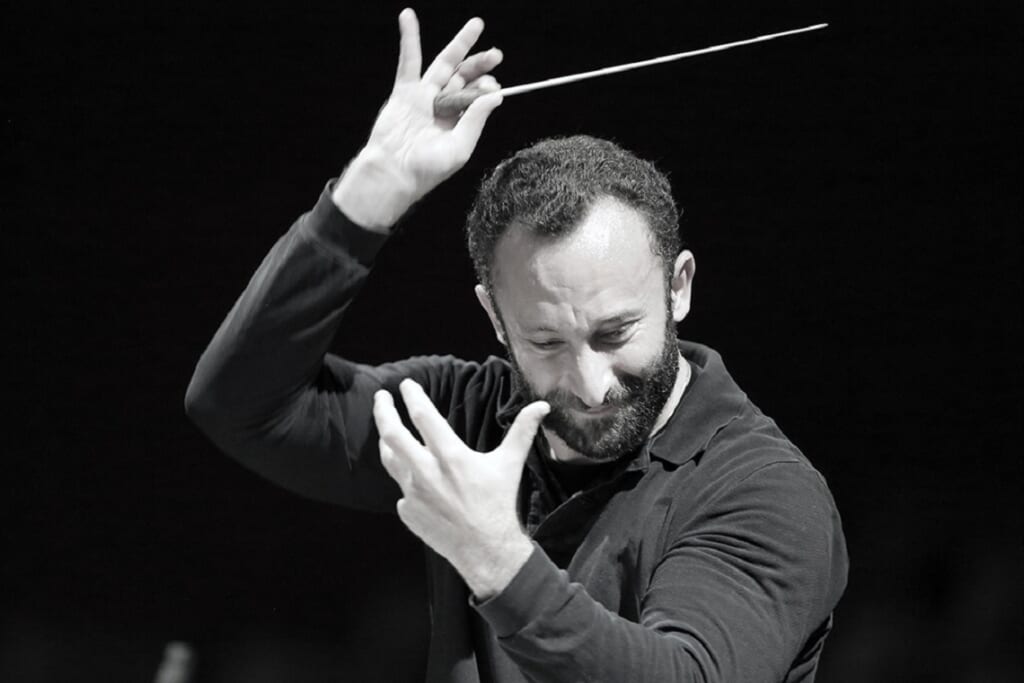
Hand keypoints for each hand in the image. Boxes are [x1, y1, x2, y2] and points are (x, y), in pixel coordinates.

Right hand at [332, 8, 503, 229]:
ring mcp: (423, 97)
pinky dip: (409, 38)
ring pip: (443, 64)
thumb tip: (496, 96)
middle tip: (497, 54)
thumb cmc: (426, 170)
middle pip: (465, 78)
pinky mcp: (404, 92)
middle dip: (481, 64)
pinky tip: (408, 17)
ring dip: (459, 45)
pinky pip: (408, 61)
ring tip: (476, 25)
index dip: (487, 88)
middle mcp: (443, 108)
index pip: (477, 97)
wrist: (393, 173)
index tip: (493, 85)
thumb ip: (476, 119)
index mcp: (458, 123)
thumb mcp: (459, 148)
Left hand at [373, 379, 548, 598]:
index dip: (412, 396)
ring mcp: (413, 493)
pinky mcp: (408, 512)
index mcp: (450, 456)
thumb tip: (542, 406)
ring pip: (390, 460)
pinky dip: (405, 478)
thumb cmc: (498, 504)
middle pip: (392, 434)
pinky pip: (402, 489)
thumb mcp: (510, 464)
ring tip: (386, 430)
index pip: (423, 416)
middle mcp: (426, 472)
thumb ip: (522, 432)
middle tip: (381, 397)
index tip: (406, 385)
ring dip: (386, 441)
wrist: (486, 551)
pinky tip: (411, 475)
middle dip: (383, 411)